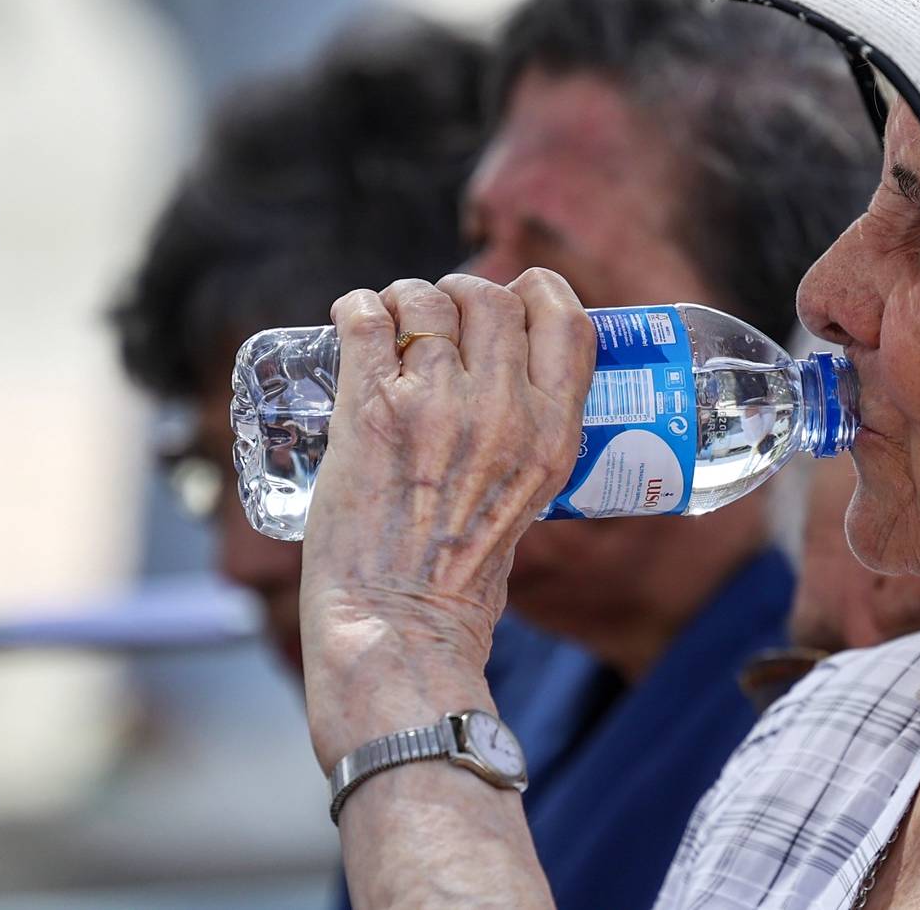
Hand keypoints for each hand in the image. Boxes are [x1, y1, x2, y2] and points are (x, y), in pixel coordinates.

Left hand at [298, 270, 594, 771]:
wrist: (397, 629)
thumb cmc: (459, 579)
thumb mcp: (532, 500)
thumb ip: (528, 439)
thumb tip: (504, 382)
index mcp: (554, 434)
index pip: (566, 319)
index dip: (536, 292)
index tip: (512, 298)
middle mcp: (503, 411)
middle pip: (490, 297)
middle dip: (460, 295)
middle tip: (436, 322)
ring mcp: (436, 406)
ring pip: (424, 298)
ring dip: (403, 300)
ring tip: (389, 327)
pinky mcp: (370, 410)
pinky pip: (365, 317)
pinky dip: (355, 308)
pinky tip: (352, 322)